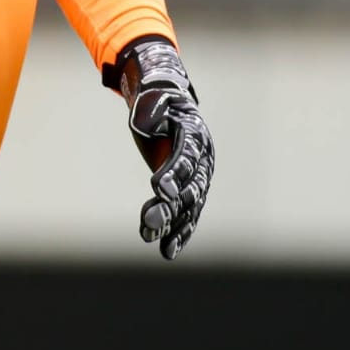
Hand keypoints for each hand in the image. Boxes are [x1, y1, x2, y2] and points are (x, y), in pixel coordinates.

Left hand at [116, 38, 214, 259]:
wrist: (168, 106)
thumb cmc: (155, 101)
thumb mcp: (151, 98)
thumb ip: (150, 111)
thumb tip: (147, 128)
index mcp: (195, 134)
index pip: (186, 156)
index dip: (174, 173)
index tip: (159, 191)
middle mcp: (203, 160)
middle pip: (188, 187)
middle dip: (169, 206)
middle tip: (149, 221)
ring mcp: (199, 178)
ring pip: (188, 206)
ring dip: (171, 224)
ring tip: (149, 236)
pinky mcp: (190, 192)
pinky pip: (187, 215)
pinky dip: (178, 232)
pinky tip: (167, 250)